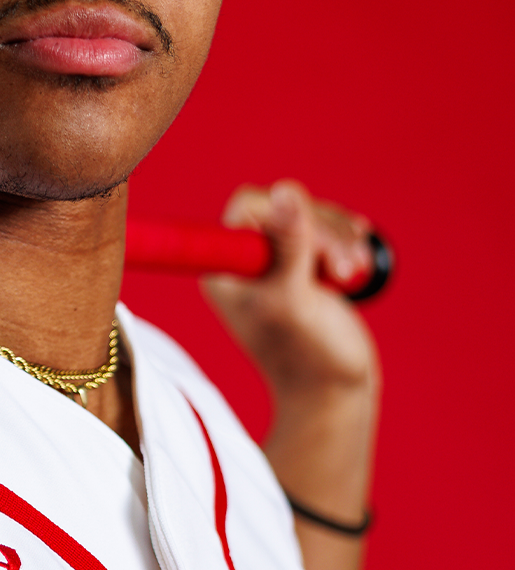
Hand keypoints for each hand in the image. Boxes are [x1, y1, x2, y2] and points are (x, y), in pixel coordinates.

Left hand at [199, 180, 377, 397]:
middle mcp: (246, 261)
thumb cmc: (307, 357)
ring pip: (310, 217)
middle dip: (322, 232)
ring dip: (338, 239)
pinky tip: (359, 251)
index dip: (287, 216)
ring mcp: (278, 263)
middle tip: (341, 271)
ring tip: (351, 274)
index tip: (314, 252)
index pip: (249, 206)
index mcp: (225, 267)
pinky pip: (326, 232)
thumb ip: (289, 245)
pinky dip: (345, 240)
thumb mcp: (295, 298)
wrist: (333, 397)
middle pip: (285, 208)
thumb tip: (285, 189)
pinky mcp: (307, 268)